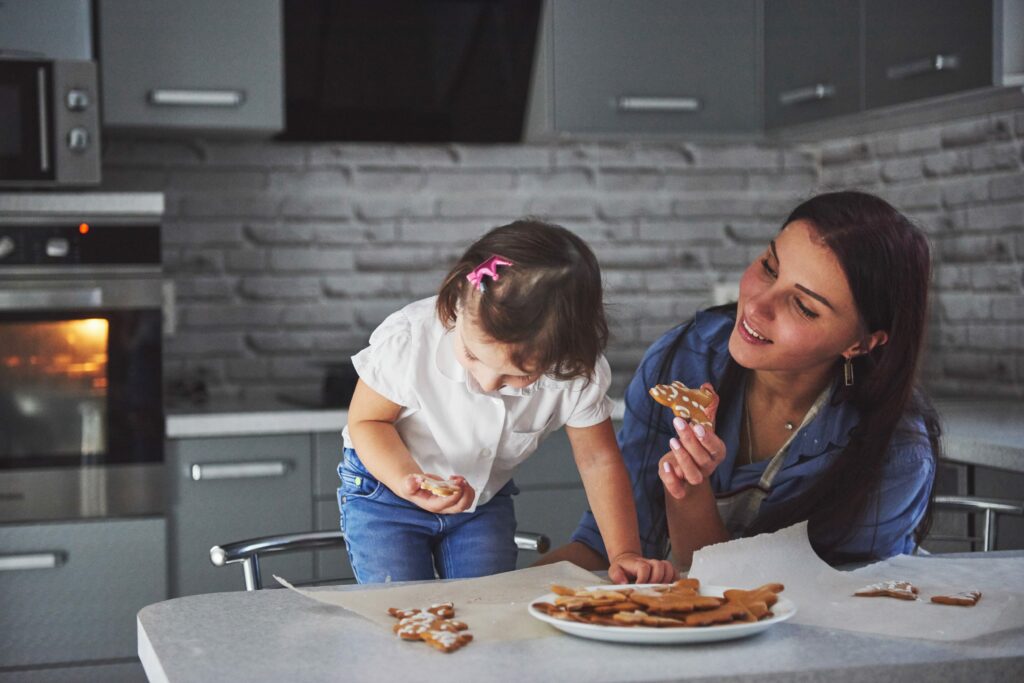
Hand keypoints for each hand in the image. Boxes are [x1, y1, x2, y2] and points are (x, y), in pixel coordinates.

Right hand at [399, 472, 475, 513]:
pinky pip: (467, 497)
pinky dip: (467, 488)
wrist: (415, 487)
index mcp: (432, 505)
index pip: (446, 503)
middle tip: (461, 480)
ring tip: (460, 479)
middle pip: (460, 506)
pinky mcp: (455, 498)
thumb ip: (410, 484)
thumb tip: (416, 481)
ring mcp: (450, 503)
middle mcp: (443, 507)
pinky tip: (458, 479)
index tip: (456, 483)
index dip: (454, 494)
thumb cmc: (413, 486)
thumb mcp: (408, 484)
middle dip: (465, 493)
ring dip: (468, 490)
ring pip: (467, 503)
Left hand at [607, 551, 678, 584]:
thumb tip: (624, 583)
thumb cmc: (622, 568)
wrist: (627, 560)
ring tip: (661, 588)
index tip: (639, 587)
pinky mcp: (664, 569)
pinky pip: (674, 571)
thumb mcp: (614, 570)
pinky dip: (675, 578)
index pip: (643, 568)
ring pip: (668, 567)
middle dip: (656, 579)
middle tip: (651, 588)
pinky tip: (670, 586)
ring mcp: (657, 565)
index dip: (643, 578)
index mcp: (637, 563)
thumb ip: (617, 576)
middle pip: (658, 566)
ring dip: (667, 578)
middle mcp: (649, 562)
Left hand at [660, 383, 724, 499]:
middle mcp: (708, 467)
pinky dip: (671, 479)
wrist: (686, 472)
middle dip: (690, 440)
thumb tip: (707, 385)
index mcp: (716, 452)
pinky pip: (679, 490)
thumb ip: (706, 408)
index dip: (708, 438)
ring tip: (672, 440)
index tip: (698, 425)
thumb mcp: (701, 426)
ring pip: (693, 475)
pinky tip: (665, 465)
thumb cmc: (696, 445)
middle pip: (703, 458)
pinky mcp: (680, 488)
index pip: (717, 447)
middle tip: (678, 422)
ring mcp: (695, 479)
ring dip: (683, 458)